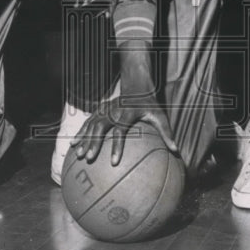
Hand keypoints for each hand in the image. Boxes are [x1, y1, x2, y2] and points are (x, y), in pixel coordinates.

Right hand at [71, 42, 177, 165]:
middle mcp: (114, 110)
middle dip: (94, 142)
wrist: (137, 86)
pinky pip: (88, 122)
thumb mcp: (160, 116)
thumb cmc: (150, 105)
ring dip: (84, 138)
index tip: (114, 162)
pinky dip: (80, 132)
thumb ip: (167, 133)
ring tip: (78, 154)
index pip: (121, 130)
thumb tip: (176, 151)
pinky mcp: (100, 110)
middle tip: (89, 158)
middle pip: (101, 126)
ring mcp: (105, 109)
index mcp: (128, 113)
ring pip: (92, 123)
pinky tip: (73, 144)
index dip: (117, 146)